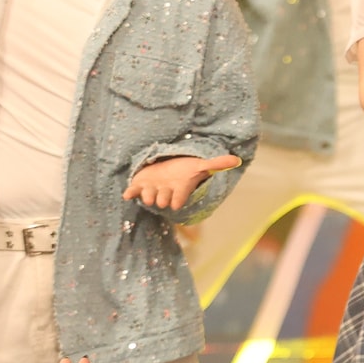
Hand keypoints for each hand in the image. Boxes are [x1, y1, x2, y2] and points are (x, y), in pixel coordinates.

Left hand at [123, 154, 240, 210]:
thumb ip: (216, 164)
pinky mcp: (139, 184)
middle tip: (161, 196)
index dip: (177, 200)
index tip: (176, 203)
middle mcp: (165, 193)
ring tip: (146, 193)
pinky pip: (133, 192)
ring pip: (148, 197)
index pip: (178, 200)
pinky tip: (127, 194)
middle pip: (162, 201)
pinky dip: (130, 193)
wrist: (166, 168)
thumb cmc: (183, 170)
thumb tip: (237, 159)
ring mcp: (151, 190)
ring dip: (147, 195)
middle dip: (161, 199)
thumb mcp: (200, 165)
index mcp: (178, 191)